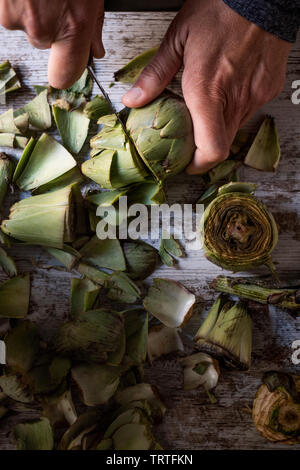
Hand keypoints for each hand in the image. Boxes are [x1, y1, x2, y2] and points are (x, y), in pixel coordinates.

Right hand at [0, 0, 104, 88]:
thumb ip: (93, 26)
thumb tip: (96, 50)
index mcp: (73, 26)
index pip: (64, 77)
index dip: (66, 73)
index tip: (68, 69)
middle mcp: (43, 27)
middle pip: (44, 43)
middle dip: (51, 27)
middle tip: (58, 2)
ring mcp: (18, 17)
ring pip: (27, 25)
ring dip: (34, 11)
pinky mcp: (2, 8)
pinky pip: (12, 12)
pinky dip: (19, 0)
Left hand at [122, 0, 290, 173]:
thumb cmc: (221, 8)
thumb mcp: (178, 38)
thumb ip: (155, 75)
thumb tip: (133, 99)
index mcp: (207, 90)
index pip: (211, 150)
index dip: (198, 165)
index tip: (186, 164)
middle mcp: (234, 98)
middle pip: (221, 145)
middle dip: (203, 148)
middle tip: (190, 140)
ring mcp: (254, 95)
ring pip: (234, 129)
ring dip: (218, 128)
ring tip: (206, 109)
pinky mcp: (267, 88)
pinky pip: (248, 111)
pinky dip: (233, 110)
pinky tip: (225, 92)